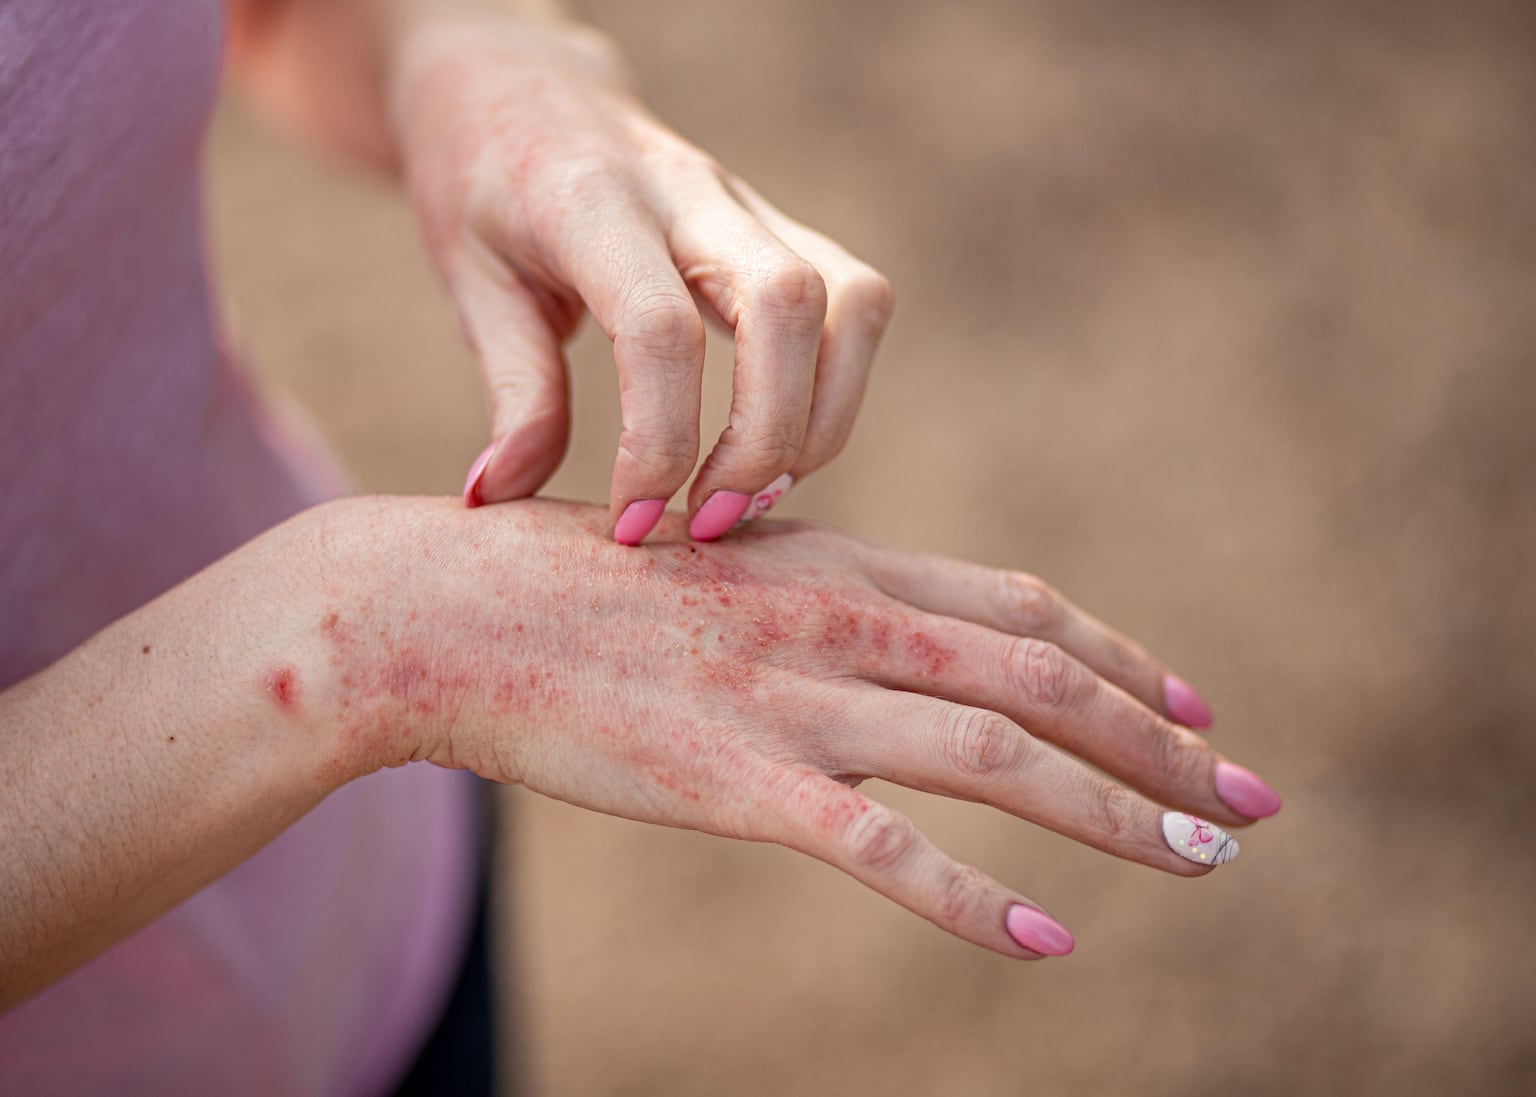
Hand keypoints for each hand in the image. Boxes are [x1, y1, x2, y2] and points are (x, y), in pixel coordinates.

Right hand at [308, 497, 1279, 957]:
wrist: (452, 612)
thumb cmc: (579, 588)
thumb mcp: (721, 567)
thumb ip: (809, 596)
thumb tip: (882, 632)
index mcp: (838, 567)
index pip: (1023, 610)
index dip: (1125, 660)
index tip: (1199, 706)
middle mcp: (839, 622)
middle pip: (1043, 679)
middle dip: (1162, 741)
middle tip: (1254, 800)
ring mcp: (792, 701)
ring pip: (995, 752)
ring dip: (1114, 808)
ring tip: (1204, 860)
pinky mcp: (736, 782)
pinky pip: (881, 849)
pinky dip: (973, 898)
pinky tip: (1047, 940)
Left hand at [387, 18, 892, 541]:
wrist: (526, 84)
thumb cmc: (485, 184)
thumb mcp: (471, 279)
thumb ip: (510, 387)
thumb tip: (499, 498)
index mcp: (590, 202)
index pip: (658, 329)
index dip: (658, 443)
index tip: (631, 522)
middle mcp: (689, 191)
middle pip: (787, 306)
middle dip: (766, 440)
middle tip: (709, 524)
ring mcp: (749, 204)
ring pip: (851, 302)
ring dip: (823, 420)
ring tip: (755, 493)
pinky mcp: (785, 227)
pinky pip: (857, 304)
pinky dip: (838, 389)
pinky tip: (778, 443)